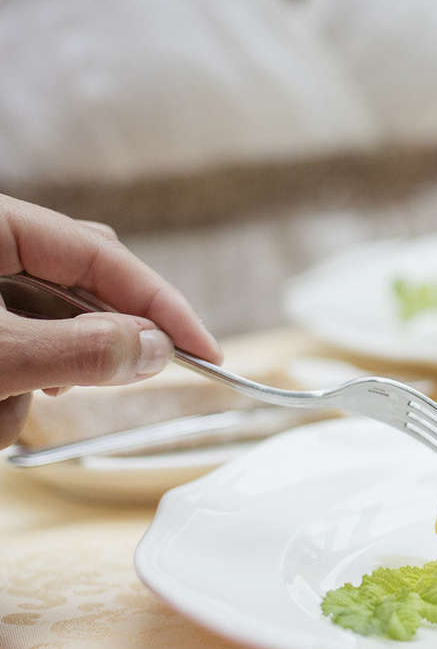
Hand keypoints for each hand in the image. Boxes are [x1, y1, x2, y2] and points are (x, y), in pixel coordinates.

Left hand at [0, 195, 220, 446]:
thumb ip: (77, 349)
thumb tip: (156, 347)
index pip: (103, 255)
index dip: (160, 305)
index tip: (205, 350)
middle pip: (76, 291)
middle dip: (89, 348)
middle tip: (118, 379)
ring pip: (41, 334)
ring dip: (29, 386)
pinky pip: (10, 353)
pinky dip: (5, 393)